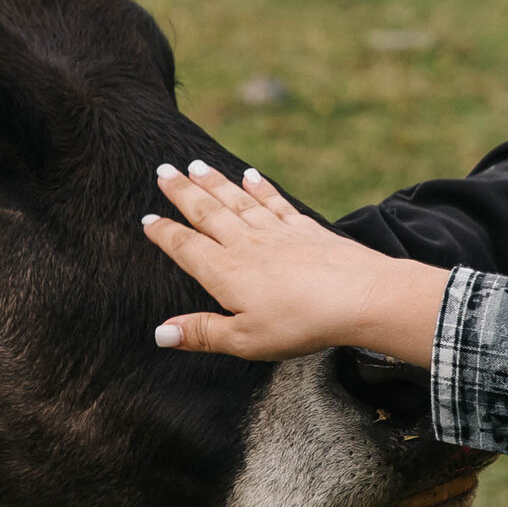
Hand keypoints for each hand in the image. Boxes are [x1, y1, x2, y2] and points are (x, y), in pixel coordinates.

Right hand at [142, 161, 449, 363]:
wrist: (361, 295)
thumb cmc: (301, 324)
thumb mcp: (245, 340)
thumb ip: (202, 333)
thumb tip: (160, 333)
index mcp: (225, 272)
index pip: (186, 247)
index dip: (164, 234)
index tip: (146, 219)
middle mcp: (246, 243)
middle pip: (207, 212)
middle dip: (183, 192)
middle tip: (163, 170)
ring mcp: (277, 231)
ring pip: (237, 200)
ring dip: (215, 182)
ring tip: (197, 165)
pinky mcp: (305, 228)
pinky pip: (275, 201)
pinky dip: (260, 186)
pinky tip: (251, 175)